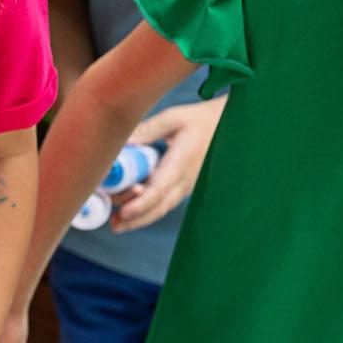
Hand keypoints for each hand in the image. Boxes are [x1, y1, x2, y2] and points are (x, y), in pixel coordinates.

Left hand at [109, 101, 221, 231]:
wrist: (228, 127)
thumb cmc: (200, 120)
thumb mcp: (174, 118)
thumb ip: (148, 130)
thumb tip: (122, 143)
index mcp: (181, 163)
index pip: (160, 190)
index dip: (141, 203)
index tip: (124, 212)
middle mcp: (184, 180)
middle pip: (159, 207)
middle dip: (136, 219)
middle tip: (114, 224)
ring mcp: (184, 186)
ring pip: (161, 209)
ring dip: (139, 219)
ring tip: (116, 224)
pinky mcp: (182, 186)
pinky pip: (163, 203)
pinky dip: (146, 211)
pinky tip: (128, 214)